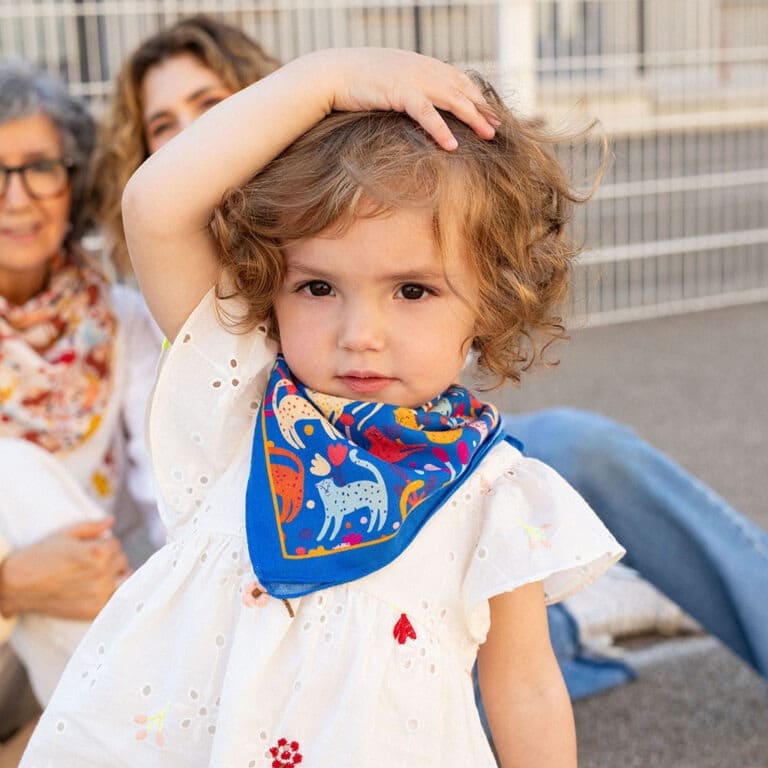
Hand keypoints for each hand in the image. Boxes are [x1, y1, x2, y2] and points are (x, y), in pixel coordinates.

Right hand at [0, 518, 130, 620]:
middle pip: (121, 560)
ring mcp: (99, 594)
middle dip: (110, 557)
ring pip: (124, 578)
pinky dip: (113, 593)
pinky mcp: (94, 611)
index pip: (116, 543)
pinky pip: (117, 598)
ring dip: (115, 575)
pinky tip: (100, 589)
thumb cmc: (39, 556)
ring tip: (96, 574)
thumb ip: (92, 527)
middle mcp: (102, 574)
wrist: (15, 586)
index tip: (91, 548)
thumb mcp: (65, 535)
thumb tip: (111, 520)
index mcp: (98, 553)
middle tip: (91, 562)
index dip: (104, 543)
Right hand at [305, 48, 498, 149]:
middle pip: (462, 89)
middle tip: (499, 127)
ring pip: (452, 98)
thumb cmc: (356, 81)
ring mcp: (412, 78)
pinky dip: (440, 129)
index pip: (458, 79)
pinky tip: (452, 145)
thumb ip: (409, 87)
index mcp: (421, 64)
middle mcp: (422, 68)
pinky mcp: (399, 92)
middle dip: (482, 108)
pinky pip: (426, 113)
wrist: (330, 73)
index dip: (477, 96)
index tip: (491, 113)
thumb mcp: (389, 79)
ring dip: (472, 118)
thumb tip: (420, 105)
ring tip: (488, 136)